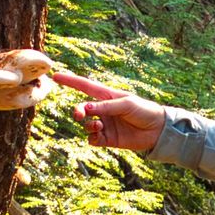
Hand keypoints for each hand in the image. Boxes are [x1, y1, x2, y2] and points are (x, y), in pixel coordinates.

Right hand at [49, 66, 167, 154]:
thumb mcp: (126, 104)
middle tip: (79, 114)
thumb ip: (106, 106)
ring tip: (98, 126)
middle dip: (77, 111)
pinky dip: (92, 137)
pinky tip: (98, 135)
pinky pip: (92, 139)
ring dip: (88, 125)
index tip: (56, 76)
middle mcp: (103, 110)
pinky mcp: (108, 139)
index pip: (85, 86)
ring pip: (86, 125)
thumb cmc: (144, 110)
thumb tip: (86, 108)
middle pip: (82, 108)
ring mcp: (105, 125)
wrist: (158, 130)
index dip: (71, 81)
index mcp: (108, 96)